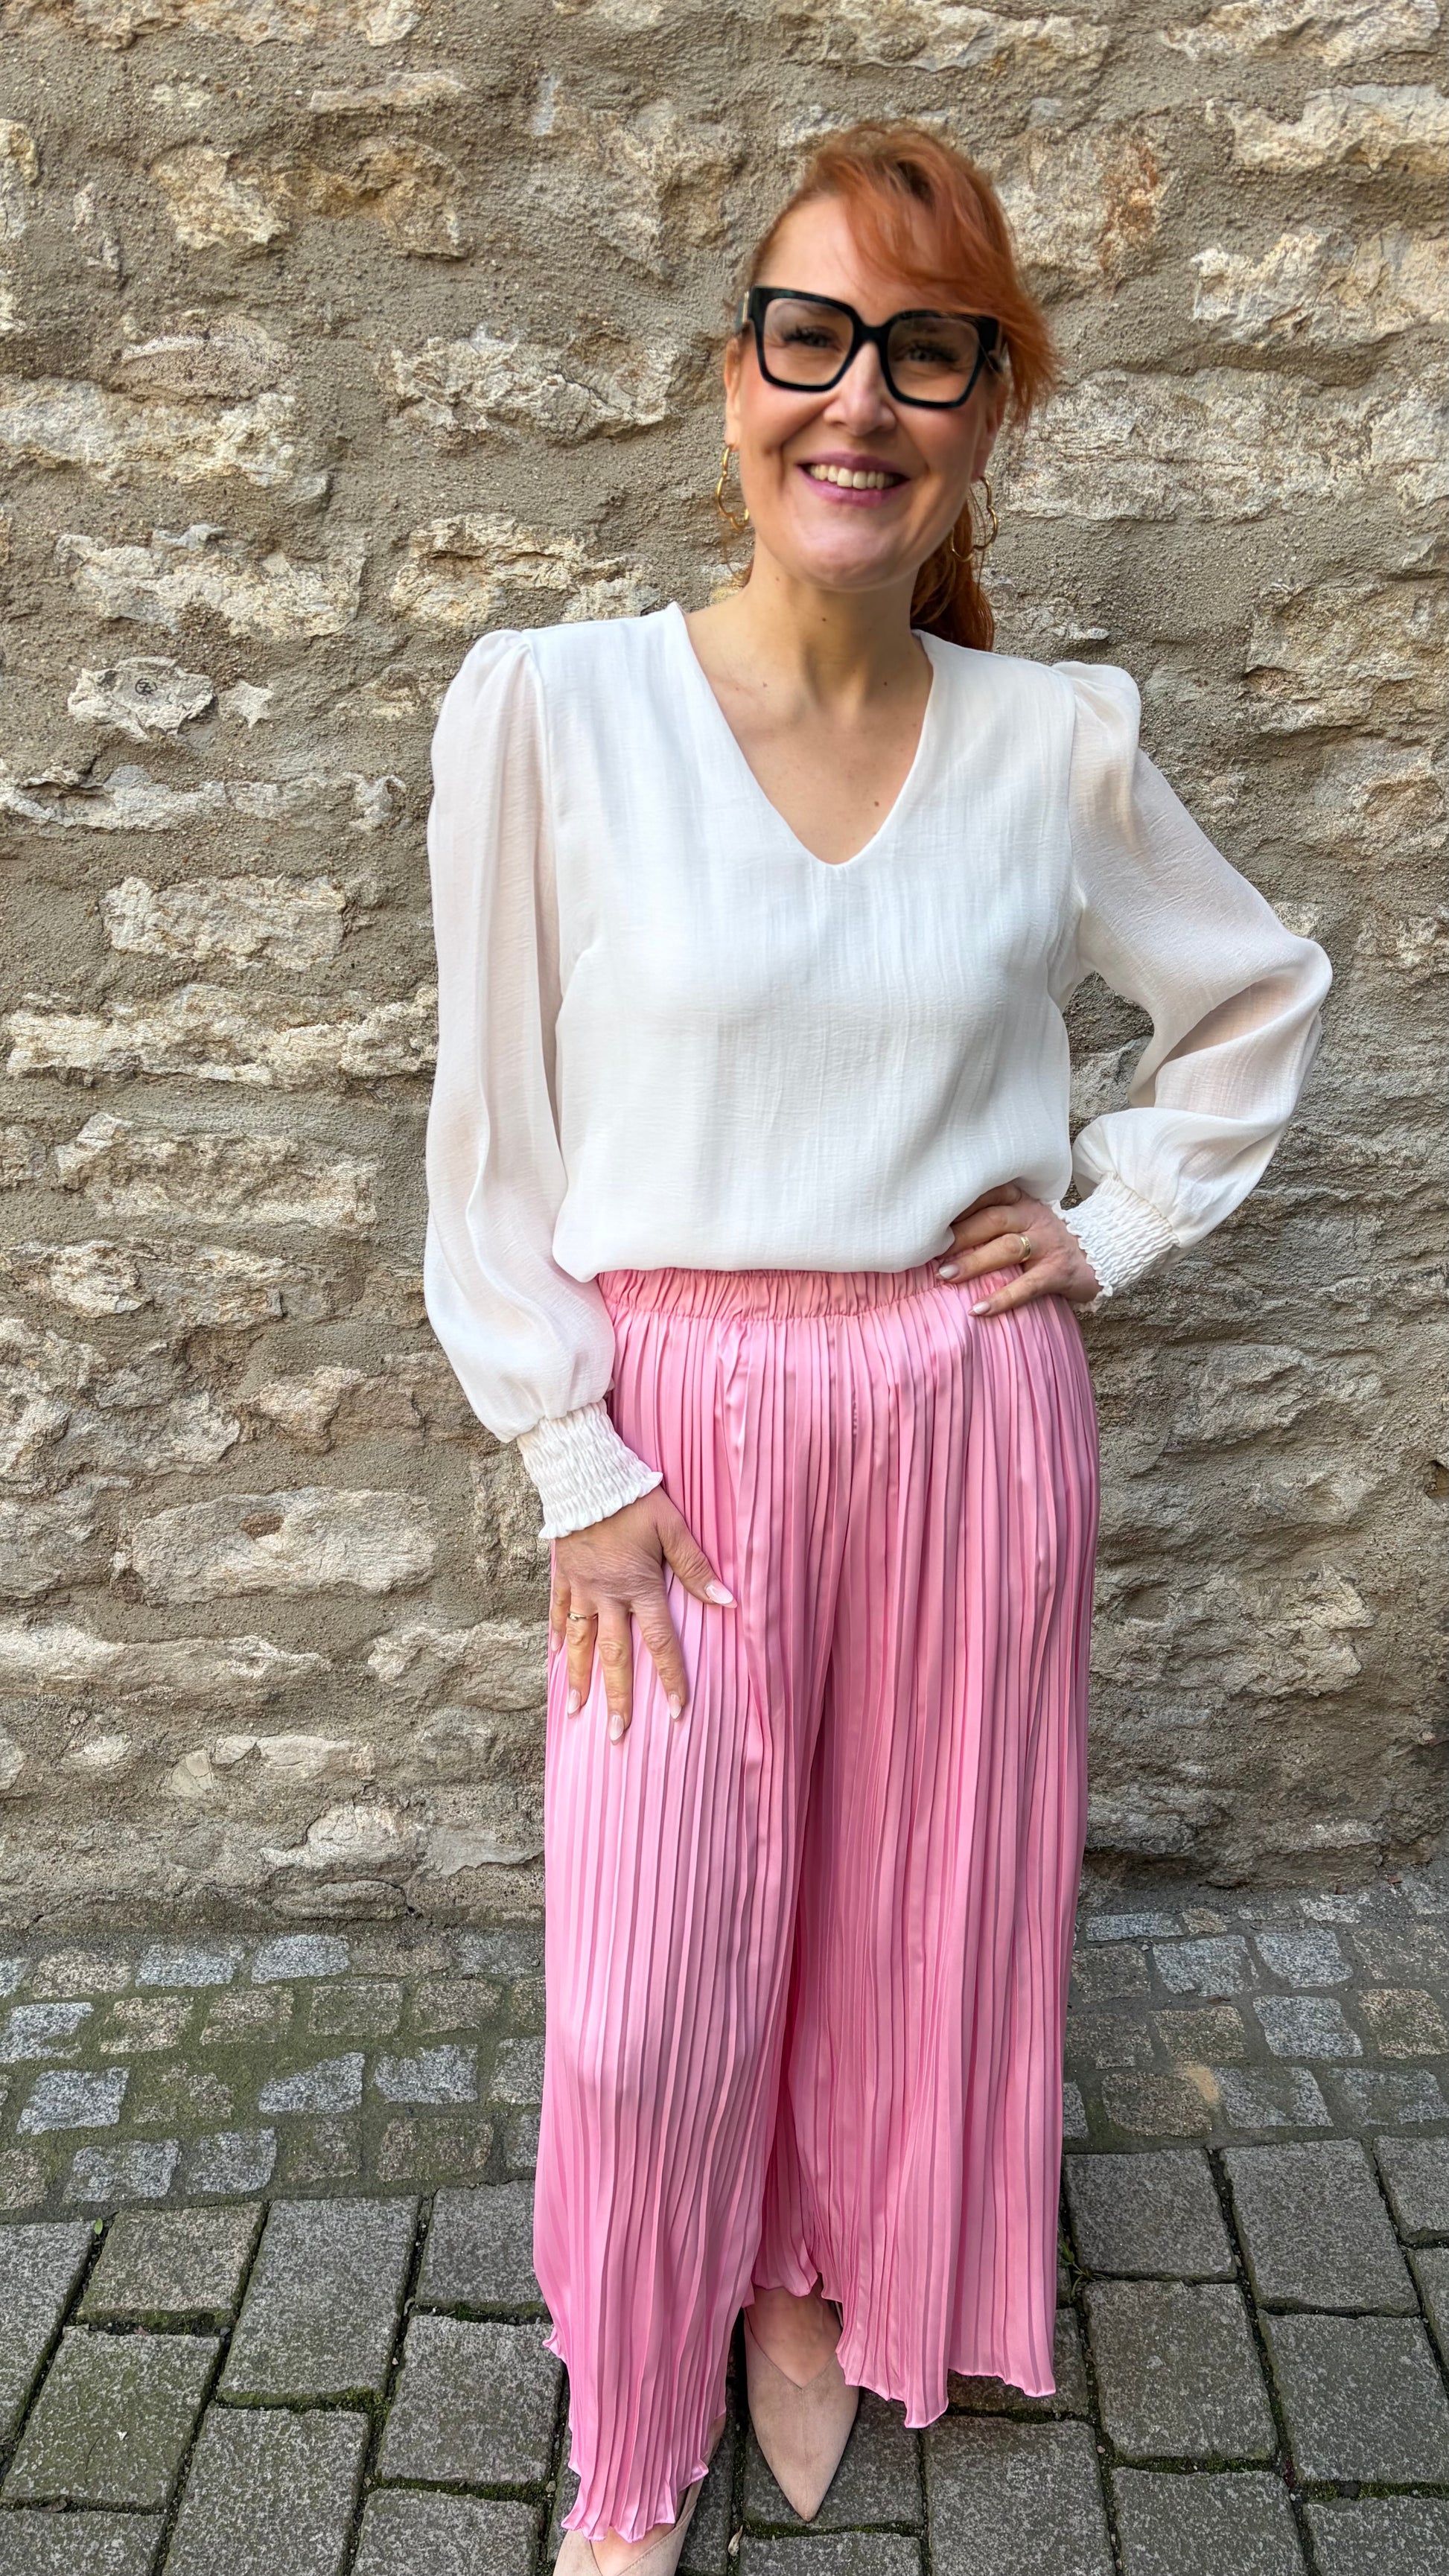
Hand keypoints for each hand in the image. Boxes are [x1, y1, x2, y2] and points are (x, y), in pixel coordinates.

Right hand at [549, 1488, 733, 1743]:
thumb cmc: (633, 1497)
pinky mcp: (563, 1574)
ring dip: (579, 1678)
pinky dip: (558, 1634)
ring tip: (577, 1709)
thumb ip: (697, 1568)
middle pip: (613, 1655)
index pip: (659, 1642)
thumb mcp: (672, 1528)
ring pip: (580, 1642)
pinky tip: (556, 1657)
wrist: (584, 1474)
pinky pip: (559, 1611)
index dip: (670, 1678)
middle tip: (615, 1734)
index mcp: (638, 1586)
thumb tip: (727, 1601)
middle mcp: (607, 1595)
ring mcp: (581, 1587)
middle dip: (617, 1697)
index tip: (676, 1711)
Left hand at [937, 1180, 1101, 1317]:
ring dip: (974, 1262)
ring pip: (1007, 1248)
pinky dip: (1002, 1298)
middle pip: (993, 1219)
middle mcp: (1034, 1217)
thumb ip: (990, 1219)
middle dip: (959, 1235)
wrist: (1098, 1256)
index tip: (929, 1216)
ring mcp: (1048, 1244)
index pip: (988, 1194)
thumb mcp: (1022, 1220)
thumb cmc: (1045, 1240)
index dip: (959, 1204)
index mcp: (1022, 1201)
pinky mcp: (1058, 1272)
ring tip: (946, 1276)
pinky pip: (1027, 1286)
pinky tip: (979, 1309)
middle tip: (928, 1251)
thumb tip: (936, 1233)